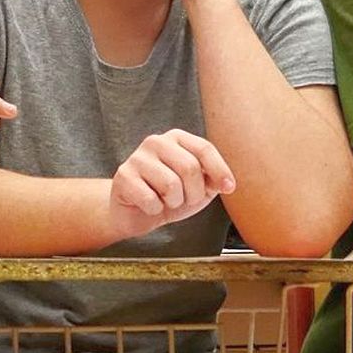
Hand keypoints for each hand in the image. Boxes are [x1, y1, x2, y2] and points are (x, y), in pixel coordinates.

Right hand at [109, 129, 236, 238]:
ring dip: (174, 203)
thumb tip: (225, 183)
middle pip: (190, 167)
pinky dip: (155, 210)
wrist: (136, 213)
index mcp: (177, 138)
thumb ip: (213, 181)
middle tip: (187, 200)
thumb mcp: (199, 188)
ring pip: (171, 185)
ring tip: (167, 201)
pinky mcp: (123, 176)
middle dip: (195, 193)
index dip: (220, 170)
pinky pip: (150, 200)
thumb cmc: (170, 196)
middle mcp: (156, 142)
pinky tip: (149, 206)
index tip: (229, 188)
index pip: (204, 148)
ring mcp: (137, 157)